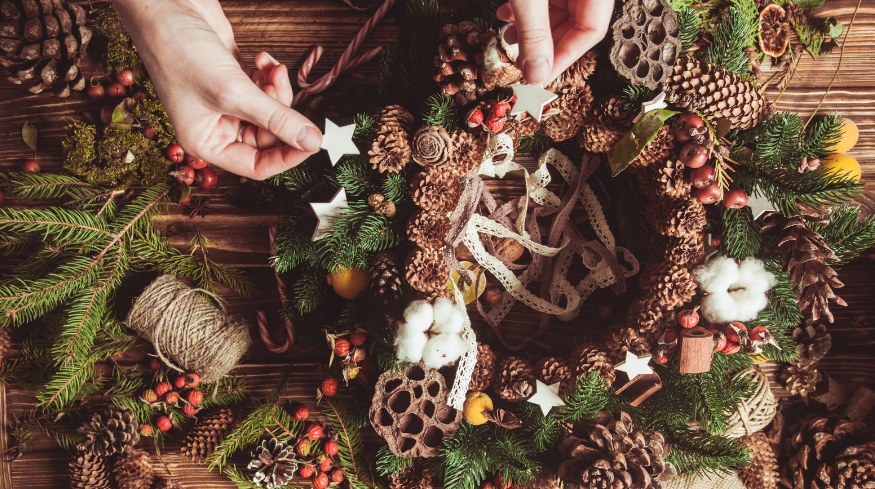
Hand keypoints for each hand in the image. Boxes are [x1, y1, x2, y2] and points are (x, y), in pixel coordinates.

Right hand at [113, 0, 321, 179]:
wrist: (163, 6)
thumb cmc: (177, 51)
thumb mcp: (233, 92)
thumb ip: (276, 118)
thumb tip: (312, 141)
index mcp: (207, 142)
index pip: (256, 166)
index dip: (286, 157)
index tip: (311, 142)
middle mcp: (217, 126)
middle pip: (268, 136)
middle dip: (281, 112)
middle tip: (280, 87)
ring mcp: (226, 102)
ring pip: (270, 111)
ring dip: (278, 90)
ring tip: (272, 69)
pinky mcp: (234, 79)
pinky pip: (264, 89)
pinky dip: (270, 75)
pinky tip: (262, 59)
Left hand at [497, 0, 612, 85]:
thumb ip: (534, 32)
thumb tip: (536, 75)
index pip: (592, 30)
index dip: (564, 57)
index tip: (539, 77)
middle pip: (576, 24)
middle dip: (542, 44)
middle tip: (520, 60)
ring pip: (560, 12)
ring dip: (531, 29)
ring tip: (508, 35)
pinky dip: (528, 10)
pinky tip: (506, 13)